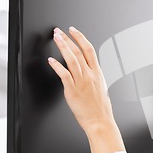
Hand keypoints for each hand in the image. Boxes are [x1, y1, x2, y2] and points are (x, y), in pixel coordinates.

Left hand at [48, 26, 124, 152]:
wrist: (100, 121)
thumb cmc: (100, 108)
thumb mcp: (101, 88)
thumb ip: (93, 78)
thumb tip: (88, 71)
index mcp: (97, 73)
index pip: (90, 50)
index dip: (81, 38)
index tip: (73, 31)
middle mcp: (90, 75)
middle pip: (79, 52)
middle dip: (68, 39)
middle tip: (59, 31)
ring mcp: (82, 82)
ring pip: (72, 60)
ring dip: (63, 47)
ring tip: (56, 39)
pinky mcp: (73, 90)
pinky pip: (64, 75)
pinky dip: (57, 66)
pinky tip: (51, 60)